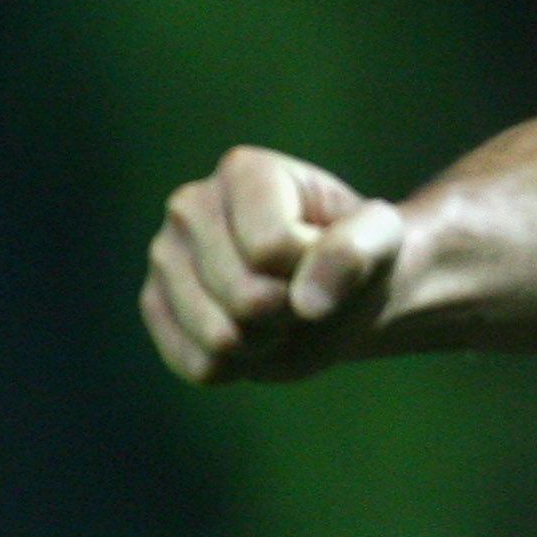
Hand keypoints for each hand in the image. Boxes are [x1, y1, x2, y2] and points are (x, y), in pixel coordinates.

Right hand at [141, 145, 409, 383]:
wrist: (336, 291)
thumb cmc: (358, 255)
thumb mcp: (383, 240)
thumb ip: (357, 251)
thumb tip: (305, 302)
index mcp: (243, 171)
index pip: (272, 247)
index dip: (316, 270)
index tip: (324, 256)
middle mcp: (190, 205)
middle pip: (246, 297)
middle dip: (292, 310)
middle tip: (302, 292)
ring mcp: (164, 257)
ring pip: (219, 337)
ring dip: (267, 342)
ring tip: (278, 313)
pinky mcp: (154, 305)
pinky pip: (198, 364)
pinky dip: (240, 366)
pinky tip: (249, 334)